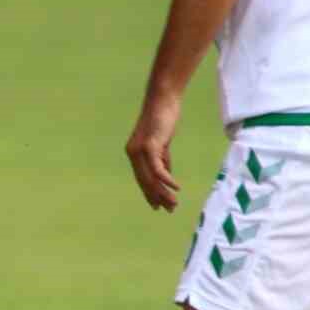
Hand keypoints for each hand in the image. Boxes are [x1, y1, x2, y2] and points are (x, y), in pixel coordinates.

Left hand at [126, 90, 182, 210]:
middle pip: (145, 181)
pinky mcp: (149, 146)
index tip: (159, 206)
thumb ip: (163, 158)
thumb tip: (166, 176)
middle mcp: (133, 153)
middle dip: (157, 197)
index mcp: (134, 153)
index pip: (141, 179)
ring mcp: (139, 150)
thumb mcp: (162, 143)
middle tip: (169, 210)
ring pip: (150, 178)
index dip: (150, 193)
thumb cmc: (163, 119)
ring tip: (174, 204)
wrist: (163, 100)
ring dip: (163, 192)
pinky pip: (158, 168)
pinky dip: (167, 180)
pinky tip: (176, 188)